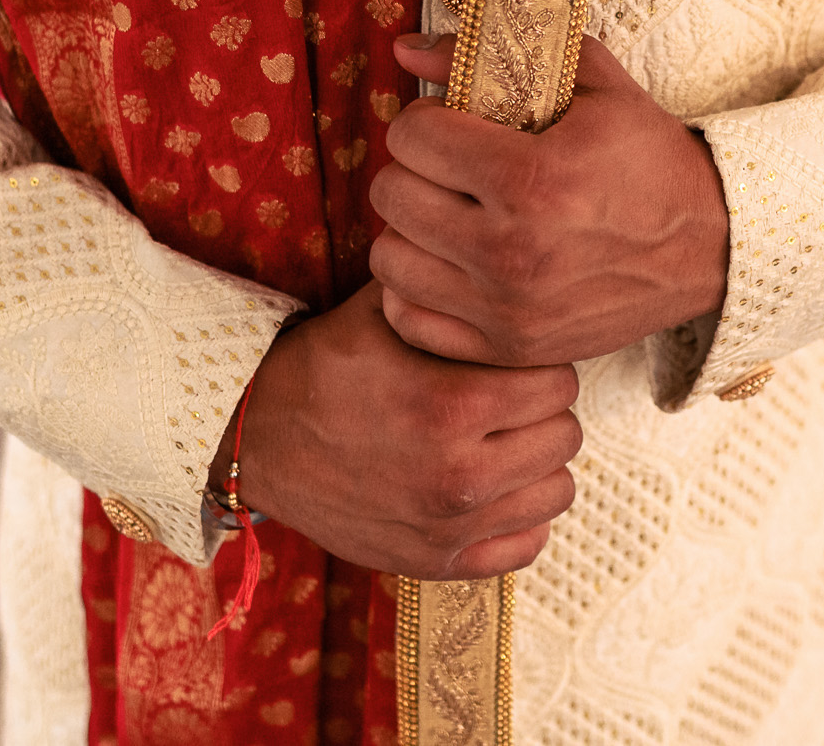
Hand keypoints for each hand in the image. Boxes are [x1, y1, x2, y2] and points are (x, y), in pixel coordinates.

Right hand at [221, 282, 580, 578]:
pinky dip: (519, 516)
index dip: (540, 362)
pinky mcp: (438, 563)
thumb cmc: (325, 367)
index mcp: (450, 406)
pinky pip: (527, 545)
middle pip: (564, 435)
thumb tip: (502, 260)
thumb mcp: (383, 311)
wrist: (258, 441)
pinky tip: (491, 487)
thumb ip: (450, 290)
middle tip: (510, 397)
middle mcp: (457, 476)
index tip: (515, 359)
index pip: (558, 382)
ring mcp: (449, 528)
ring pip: (557, 491)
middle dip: (543, 409)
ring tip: (503, 440)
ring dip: (537, 462)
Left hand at [368, 33, 729, 368]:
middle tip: (445, 167)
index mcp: (534, 179)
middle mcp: (513, 251)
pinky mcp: (509, 348)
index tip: (450, 124)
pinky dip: (414, 288)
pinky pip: (408, 318)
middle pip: (393, 195)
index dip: (424, 120)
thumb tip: (405, 50)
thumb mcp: (592, 85)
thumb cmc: (649, 159)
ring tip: (445, 212)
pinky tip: (444, 262)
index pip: (413, 138)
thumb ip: (493, 56)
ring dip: (408, 228)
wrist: (709, 248)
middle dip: (413, 169)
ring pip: (390, 258)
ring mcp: (507, 309)